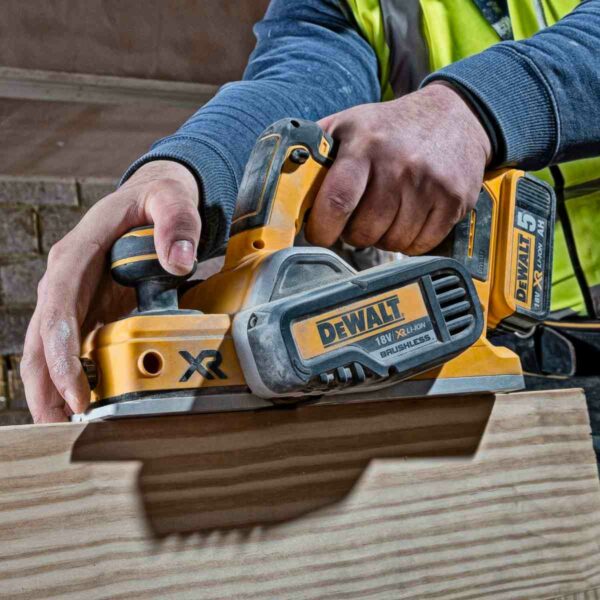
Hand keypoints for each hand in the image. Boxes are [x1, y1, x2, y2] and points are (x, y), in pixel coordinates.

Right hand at [22, 160, 200, 422]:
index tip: (76, 391)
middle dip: (46, 382)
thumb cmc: (158, 197)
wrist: (155, 198)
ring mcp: (77, 295)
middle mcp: (68, 279)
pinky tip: (88, 401)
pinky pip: (76, 346)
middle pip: (41, 336)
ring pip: (51, 347)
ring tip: (65, 424)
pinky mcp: (92, 307)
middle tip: (58, 424)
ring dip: (55, 385)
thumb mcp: (171, 199)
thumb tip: (178, 262)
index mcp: (78, 254)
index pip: (57, 307)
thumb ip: (177, 224)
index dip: (60, 353)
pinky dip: (77, 374)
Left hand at [305, 82, 491, 253]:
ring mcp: (430, 185)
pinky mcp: (454, 202)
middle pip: (364, 230)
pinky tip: (406, 221)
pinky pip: (421, 245)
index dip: (322, 229)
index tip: (318, 234)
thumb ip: (318, 150)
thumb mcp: (350, 123)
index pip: (337, 201)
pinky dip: (409, 242)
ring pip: (392, 242)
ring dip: (382, 238)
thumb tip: (283, 182)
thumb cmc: (392, 126)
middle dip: (352, 235)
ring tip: (383, 216)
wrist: (457, 116)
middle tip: (355, 221)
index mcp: (365, 145)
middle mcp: (399, 166)